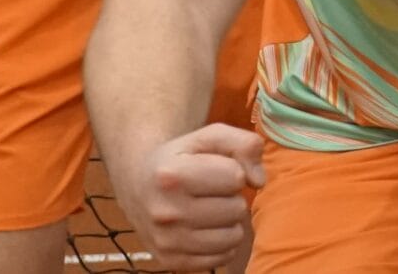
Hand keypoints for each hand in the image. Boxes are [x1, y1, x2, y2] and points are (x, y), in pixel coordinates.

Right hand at [119, 122, 265, 271]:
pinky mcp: (171, 262)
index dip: (234, 171)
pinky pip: (222, 258)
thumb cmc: (182, 157)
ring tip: (211, 209)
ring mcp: (166, 242)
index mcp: (172, 176)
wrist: (138, 184)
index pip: (235, 177)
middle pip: (236, 209)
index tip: (216, 170)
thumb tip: (259, 181)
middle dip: (232, 197)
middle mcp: (165, 212)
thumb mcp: (210, 136)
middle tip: (212, 191)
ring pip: (233, 237)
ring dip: (230, 221)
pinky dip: (222, 243)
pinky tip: (207, 228)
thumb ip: (244, 144)